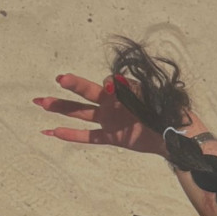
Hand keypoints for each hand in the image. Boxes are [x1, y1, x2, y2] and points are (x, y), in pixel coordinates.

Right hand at [33, 71, 174, 157]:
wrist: (175, 135)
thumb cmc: (166, 111)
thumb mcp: (151, 97)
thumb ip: (131, 90)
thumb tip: (112, 82)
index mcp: (122, 92)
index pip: (107, 84)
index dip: (109, 86)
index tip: (112, 87)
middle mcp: (112, 104)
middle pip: (87, 93)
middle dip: (72, 86)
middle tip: (59, 78)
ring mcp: (110, 121)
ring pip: (81, 113)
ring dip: (61, 108)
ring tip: (41, 102)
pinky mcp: (112, 137)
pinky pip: (88, 136)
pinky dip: (70, 134)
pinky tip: (51, 132)